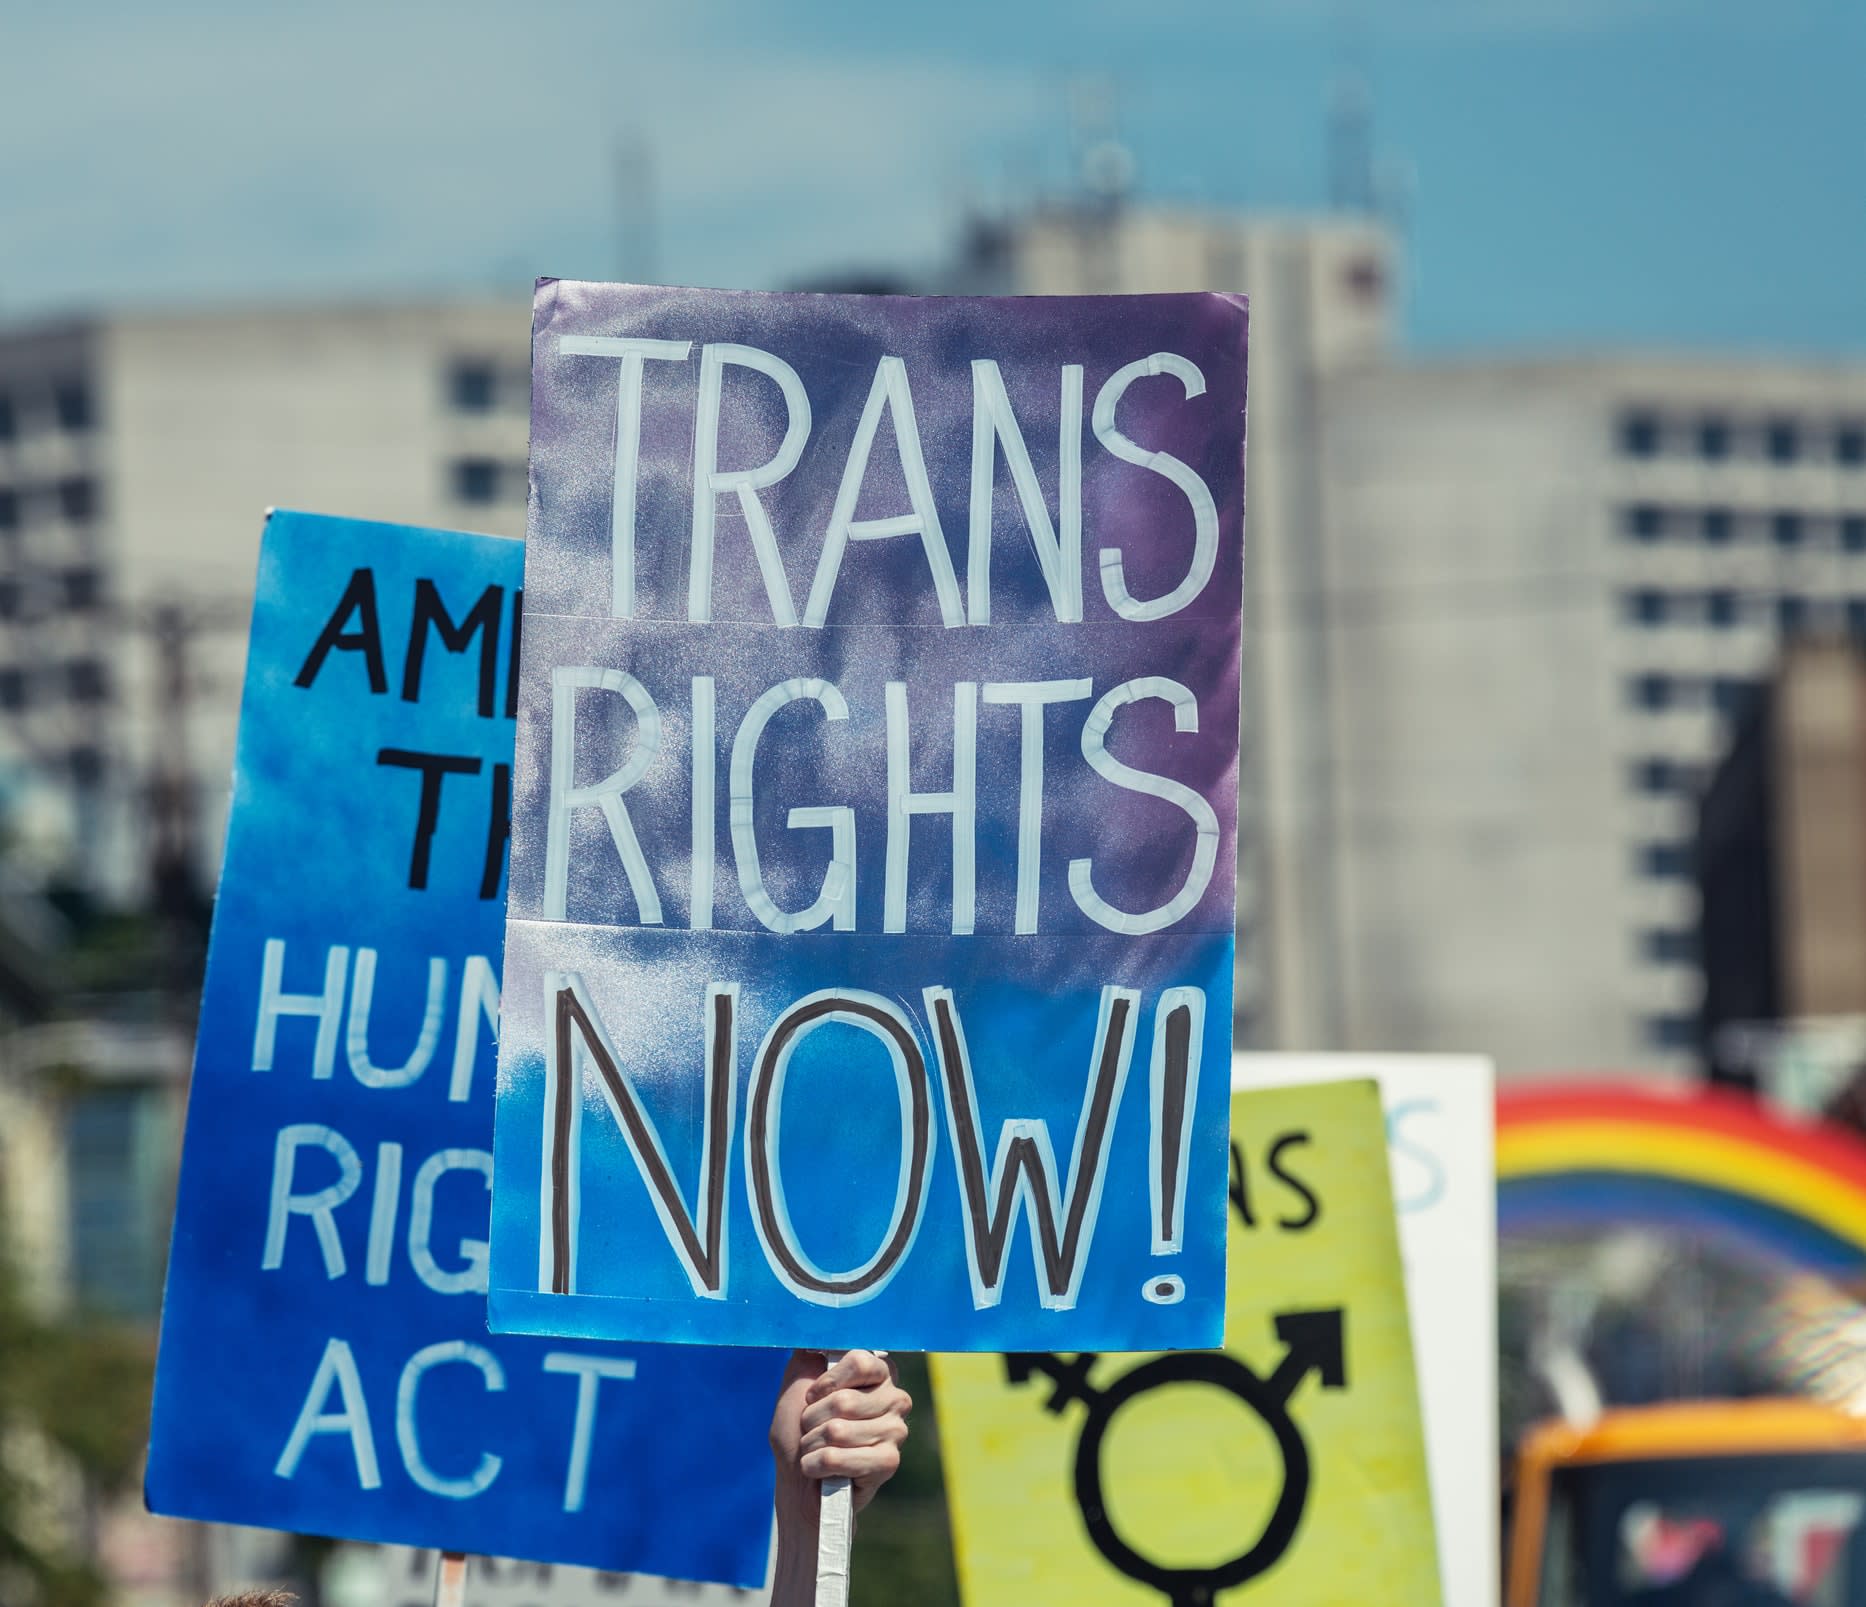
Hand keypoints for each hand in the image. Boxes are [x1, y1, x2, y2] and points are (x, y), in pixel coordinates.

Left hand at [770, 1349, 910, 1510]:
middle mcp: (895, 1397)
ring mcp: (896, 1431)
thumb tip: (816, 1324)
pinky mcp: (890, 1462)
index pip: (858, 1361)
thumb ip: (810, 1352)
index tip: (813, 1395)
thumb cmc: (799, 1429)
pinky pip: (839, 1458)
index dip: (826, 1382)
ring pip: (837, 1431)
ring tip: (816, 1450)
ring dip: (811, 1445)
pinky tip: (821, 1471)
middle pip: (843, 1400)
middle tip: (811, 1431)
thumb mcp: (798, 1381)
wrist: (798, 1479)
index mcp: (878, 1373)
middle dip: (812, 1420)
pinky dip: (816, 1465)